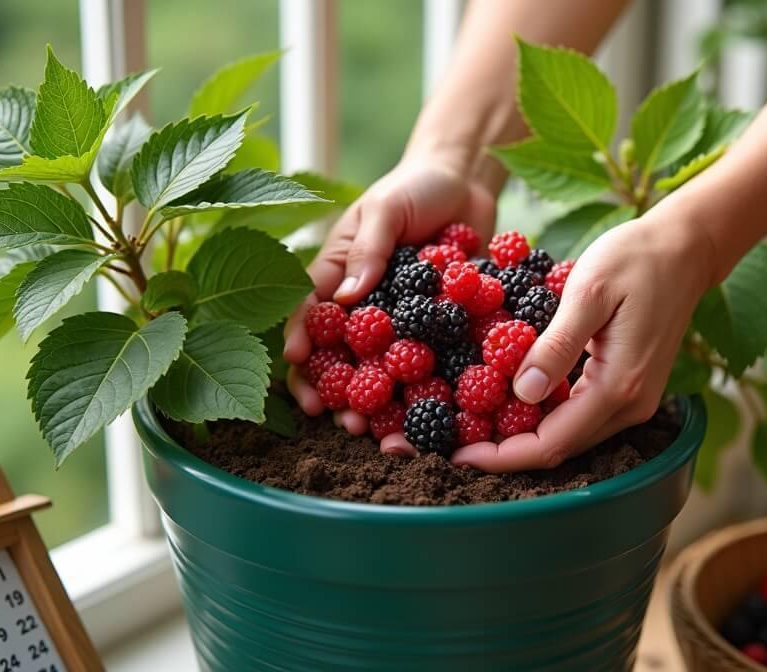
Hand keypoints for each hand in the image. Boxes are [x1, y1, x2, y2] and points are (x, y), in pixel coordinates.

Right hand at [282, 153, 496, 432]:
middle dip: (336, 390)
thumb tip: (349, 296)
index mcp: (339, 275)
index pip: (310, 312)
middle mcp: (365, 307)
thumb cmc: (416, 188)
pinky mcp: (440, 334)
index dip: (301, 338)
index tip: (297, 361)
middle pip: (341, 356)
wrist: (469, 185)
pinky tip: (431, 423)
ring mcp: (402, 325)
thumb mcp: (386, 209)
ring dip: (377, 406)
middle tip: (340, 417)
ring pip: (382, 373)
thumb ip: (370, 248)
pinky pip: (432, 367)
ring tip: (377, 432)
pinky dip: (428, 395)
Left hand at [450, 212, 720, 471]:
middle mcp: (630, 405)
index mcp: (618, 386)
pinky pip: (578, 414)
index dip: (501, 455)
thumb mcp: (588, 291)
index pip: (551, 442)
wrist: (686, 248)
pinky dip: (541, 414)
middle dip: (503, 450)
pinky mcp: (629, 387)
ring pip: (567, 435)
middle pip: (558, 447)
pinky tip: (508, 399)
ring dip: (520, 434)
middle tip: (452, 439)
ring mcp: (633, 400)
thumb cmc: (636, 258)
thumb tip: (522, 392)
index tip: (456, 452)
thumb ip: (557, 344)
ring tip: (471, 422)